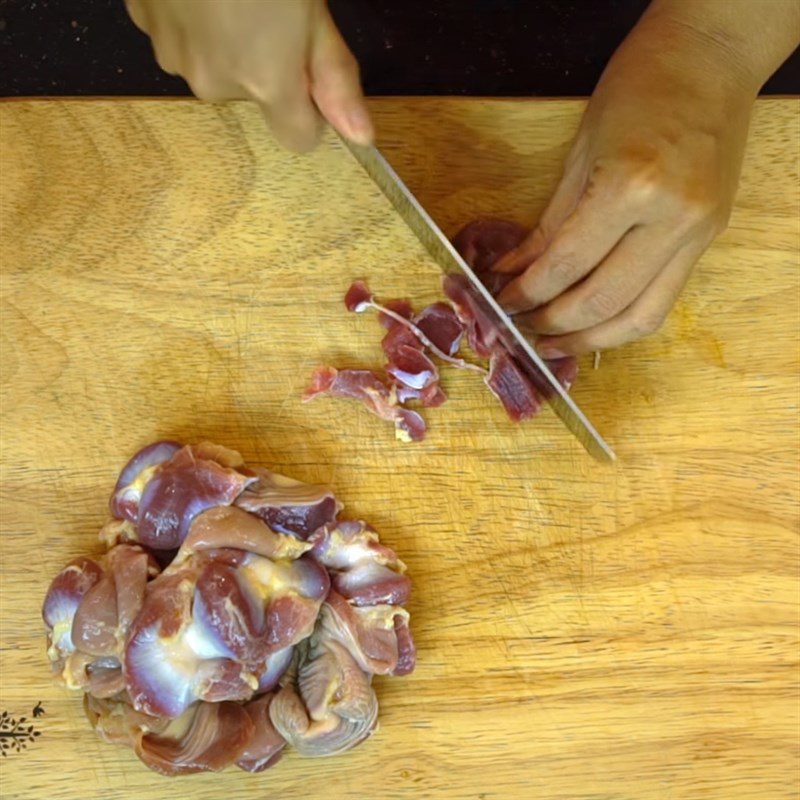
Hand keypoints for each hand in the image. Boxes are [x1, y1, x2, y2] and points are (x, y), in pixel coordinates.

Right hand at [125, 0, 371, 151]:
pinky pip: (180, 37)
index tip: (309, 69)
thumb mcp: (314, 11)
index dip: (309, 107)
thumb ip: (335, 76)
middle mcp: (215, 83)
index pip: (298, 138)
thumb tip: (360, 136)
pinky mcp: (143, 23)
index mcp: (267, 84)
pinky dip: (193, 19)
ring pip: (213, 67)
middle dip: (265, 66)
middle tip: (270, 11)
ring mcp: (173, 54)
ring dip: (226, 42)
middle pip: (253, 97)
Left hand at [495, 11, 758, 356]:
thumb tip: (512, 271)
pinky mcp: (708, 240)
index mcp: (632, 188)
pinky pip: (662, 300)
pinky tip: (592, 324)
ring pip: (641, 317)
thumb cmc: (638, 87)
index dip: (526, 293)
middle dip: (553, 324)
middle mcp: (672, 220)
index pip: (566, 265)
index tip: (501, 302)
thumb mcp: (580, 152)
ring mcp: (698, 234)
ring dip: (591, 340)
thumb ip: (548, 224)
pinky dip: (623, 320)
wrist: (712, 57)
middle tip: (521, 328)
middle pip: (603, 303)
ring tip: (553, 344)